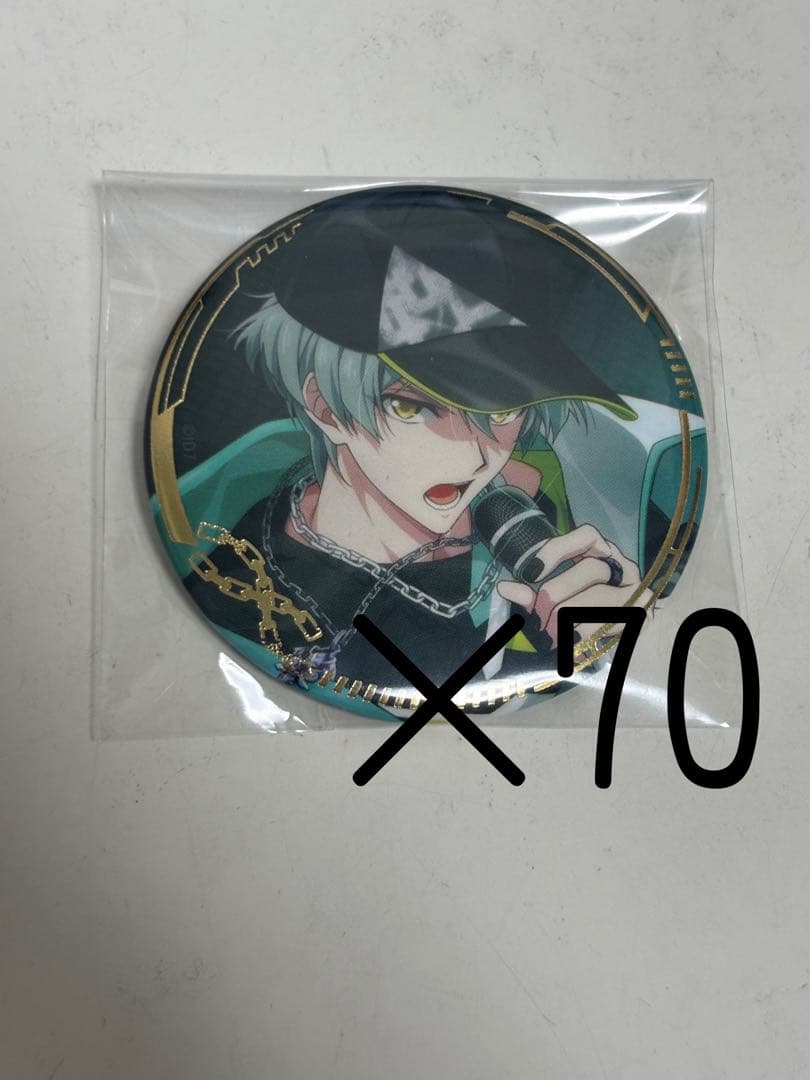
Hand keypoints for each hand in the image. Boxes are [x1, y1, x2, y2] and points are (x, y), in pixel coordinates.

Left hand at [496, 524, 651, 647]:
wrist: (613, 633)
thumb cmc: (579, 608)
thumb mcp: (555, 593)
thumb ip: (534, 588)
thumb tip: (506, 589)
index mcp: (604, 552)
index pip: (587, 535)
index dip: (558, 550)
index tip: (530, 572)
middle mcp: (624, 567)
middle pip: (591, 569)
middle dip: (558, 593)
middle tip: (537, 615)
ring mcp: (637, 592)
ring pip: (600, 597)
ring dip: (569, 617)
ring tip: (548, 633)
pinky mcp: (640, 618)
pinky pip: (609, 623)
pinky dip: (583, 633)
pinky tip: (567, 641)